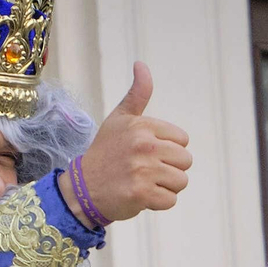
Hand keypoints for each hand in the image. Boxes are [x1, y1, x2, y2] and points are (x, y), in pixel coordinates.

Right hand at [58, 61, 190, 227]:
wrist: (82, 189)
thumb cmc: (106, 152)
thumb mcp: (119, 119)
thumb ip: (137, 94)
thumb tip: (141, 64)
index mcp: (142, 126)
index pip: (182, 140)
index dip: (167, 149)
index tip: (145, 153)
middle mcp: (144, 146)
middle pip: (185, 161)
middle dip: (169, 169)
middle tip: (144, 170)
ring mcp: (143, 171)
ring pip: (181, 181)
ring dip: (164, 186)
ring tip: (142, 182)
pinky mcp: (142, 194)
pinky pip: (170, 200)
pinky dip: (157, 203)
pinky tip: (139, 196)